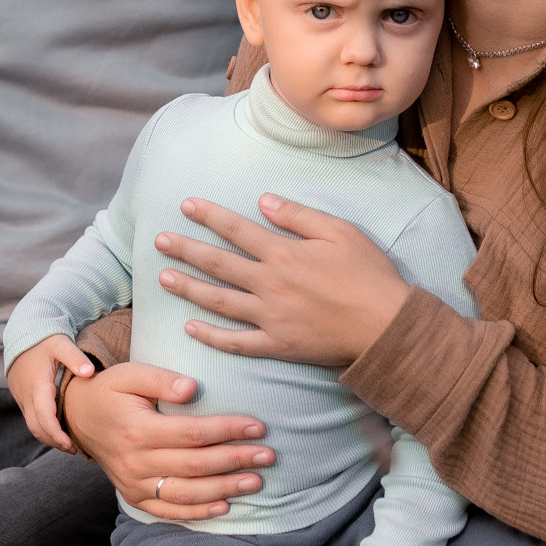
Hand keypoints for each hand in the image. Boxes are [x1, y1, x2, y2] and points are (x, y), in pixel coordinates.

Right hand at [8, 334, 93, 450]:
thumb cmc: (44, 340)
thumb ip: (75, 358)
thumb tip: (89, 372)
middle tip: (72, 449)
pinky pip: (31, 419)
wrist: (22, 335)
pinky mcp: (23, 398)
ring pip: (32, 426)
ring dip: (47, 437)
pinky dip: (43, 428)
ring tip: (67, 444)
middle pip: (36, 428)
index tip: (69, 445)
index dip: (56, 434)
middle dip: (52, 442)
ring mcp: (22, 398)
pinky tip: (59, 430)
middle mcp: (26, 395)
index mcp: (37, 385)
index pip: (43, 418)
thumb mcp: (61, 344)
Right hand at [62, 360, 273, 519]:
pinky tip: (225, 506)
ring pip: (187, 492)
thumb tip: (192, 388)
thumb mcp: (129, 374)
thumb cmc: (110, 391)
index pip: (193, 433)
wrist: (77, 418)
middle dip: (236, 460)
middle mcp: (135, 462)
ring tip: (256, 481)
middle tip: (268, 455)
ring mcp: (134, 484)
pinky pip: (169, 510)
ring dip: (225, 489)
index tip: (257, 427)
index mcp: (137, 430)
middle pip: (196, 465)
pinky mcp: (134, 497)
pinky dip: (198, 512)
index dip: (228, 431)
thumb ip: (161, 378)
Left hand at [155, 196, 407, 369]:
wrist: (385, 326)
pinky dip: (211, 336)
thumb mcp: (340, 231)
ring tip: (164, 279)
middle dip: (186, 250)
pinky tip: (190, 328)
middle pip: (218, 264)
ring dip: (189, 288)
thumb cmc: (369, 275)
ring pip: (218, 301)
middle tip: (159, 241)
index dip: (209, 216)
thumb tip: (264, 200)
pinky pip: (235, 342)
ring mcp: (270, 317)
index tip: (186, 206)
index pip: (236, 229)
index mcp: (284, 253)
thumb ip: (298, 216)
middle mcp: (269, 284)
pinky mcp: (276, 345)